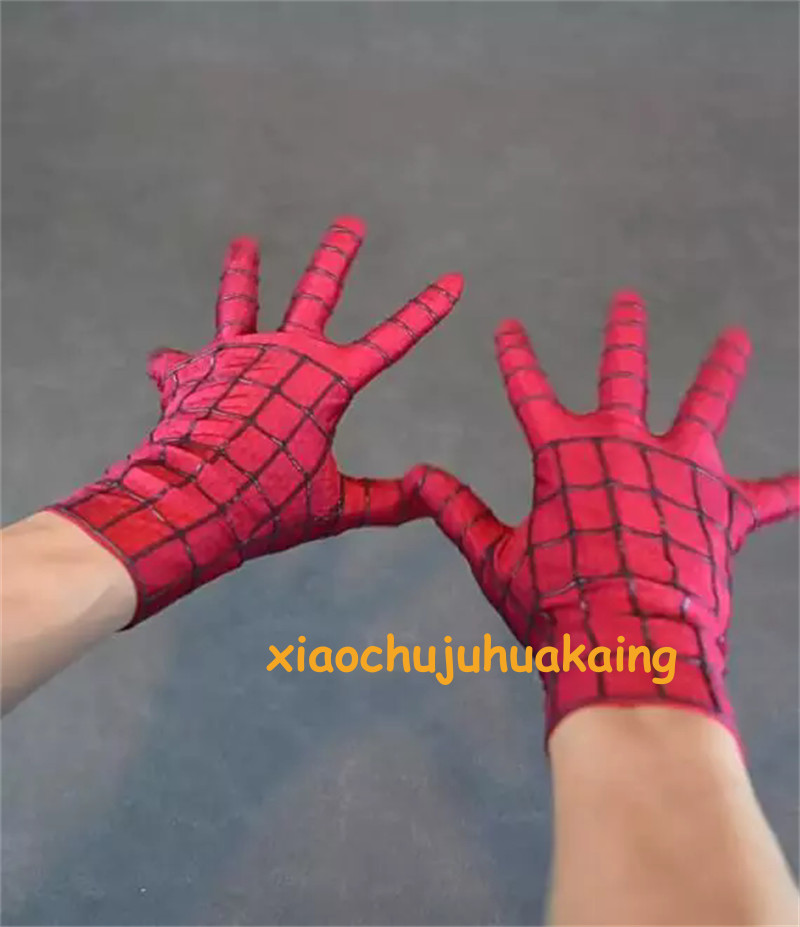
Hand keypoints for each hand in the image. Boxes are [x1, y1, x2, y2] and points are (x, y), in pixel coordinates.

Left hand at [47, 216, 461, 626]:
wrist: (195, 503)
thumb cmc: (269, 505)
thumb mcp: (335, 508)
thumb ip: (384, 502)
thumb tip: (429, 499)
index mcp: (328, 382)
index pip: (392, 340)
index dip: (426, 311)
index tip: (453, 281)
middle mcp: (284, 355)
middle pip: (317, 291)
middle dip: (337, 255)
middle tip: (350, 223)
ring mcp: (236, 356)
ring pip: (242, 301)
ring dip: (244, 271)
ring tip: (243, 243)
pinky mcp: (193, 372)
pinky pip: (182, 362)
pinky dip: (178, 365)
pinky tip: (168, 361)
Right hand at [404, 292, 797, 743]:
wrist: (627, 646)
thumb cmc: (553, 605)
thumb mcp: (494, 559)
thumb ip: (457, 512)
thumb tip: (416, 475)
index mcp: (566, 454)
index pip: (529, 391)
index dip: (515, 358)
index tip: (509, 328)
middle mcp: (626, 446)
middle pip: (625, 374)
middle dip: (624, 334)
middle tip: (628, 300)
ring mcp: (680, 473)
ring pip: (704, 406)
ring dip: (719, 372)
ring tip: (735, 340)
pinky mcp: (722, 511)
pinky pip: (767, 496)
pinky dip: (790, 487)